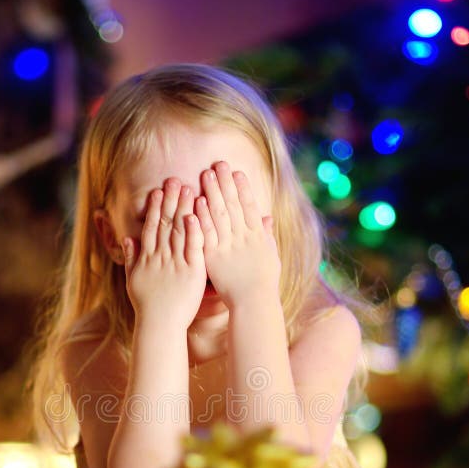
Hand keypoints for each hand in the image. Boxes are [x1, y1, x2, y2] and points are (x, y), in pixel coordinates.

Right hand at [123, 178, 205, 328]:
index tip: (159, 190)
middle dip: (170, 200)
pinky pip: (192, 247)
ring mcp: (176, 263)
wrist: (159, 324)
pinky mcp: (191, 271)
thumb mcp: (133, 281)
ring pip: (179, 231)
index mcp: (148, 258)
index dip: (156, 208)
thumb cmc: (148, 306)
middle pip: (165, 223)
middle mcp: (160, 257)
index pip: (152, 227)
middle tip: (175, 180)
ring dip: (183, 208)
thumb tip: (126, 240)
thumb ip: (131, 259)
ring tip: (187, 188)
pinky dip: (194, 231)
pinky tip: (195, 215)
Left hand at [196, 162, 280, 307]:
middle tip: (217, 164)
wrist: (254, 302)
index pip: (250, 206)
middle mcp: (243, 237)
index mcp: (257, 236)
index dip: (242, 188)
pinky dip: (203, 216)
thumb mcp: (270, 256)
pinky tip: (198, 202)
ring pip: (220, 215)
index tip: (236, 172)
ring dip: (212, 193)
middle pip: (233, 205)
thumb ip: (267, 235)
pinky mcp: (214, 257)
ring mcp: (228, 246)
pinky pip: (208, 233)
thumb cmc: (263, 283)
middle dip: (225, 183)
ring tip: (206, 175)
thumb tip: (267, 218)